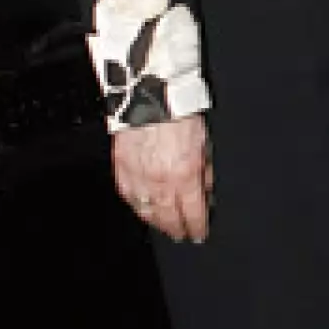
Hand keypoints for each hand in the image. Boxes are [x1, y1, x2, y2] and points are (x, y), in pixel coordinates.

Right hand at [112, 114, 213, 244]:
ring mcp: (138, 176)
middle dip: (176, 228)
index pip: (192, 212)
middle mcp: (161, 181)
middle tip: (181, 235)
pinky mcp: (121, 168)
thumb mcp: (204, 142)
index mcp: (185, 174)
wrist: (150, 93)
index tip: (199, 233)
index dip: (196, 226)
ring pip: (146, 210)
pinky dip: (137, 205)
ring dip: (156, 221)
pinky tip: (142, 208)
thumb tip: (207, 191)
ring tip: (163, 226)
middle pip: (168, 217)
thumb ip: (205, 170)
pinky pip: (129, 196)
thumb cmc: (178, 112)